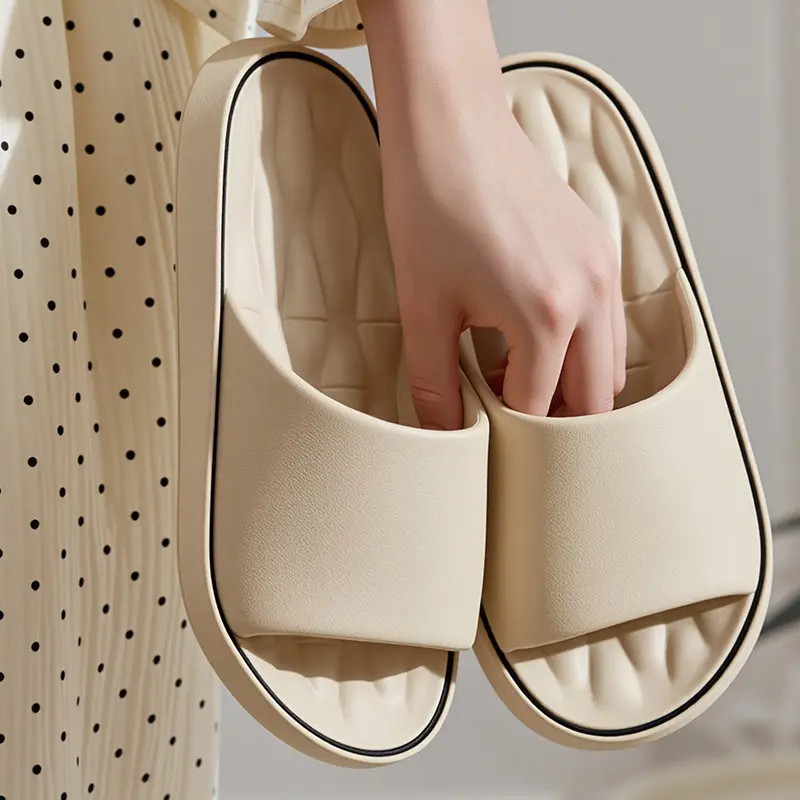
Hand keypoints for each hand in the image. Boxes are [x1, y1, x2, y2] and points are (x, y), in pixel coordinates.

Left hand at [382, 111, 625, 428]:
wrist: (450, 127)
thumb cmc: (432, 205)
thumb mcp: (423, 307)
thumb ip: (435, 384)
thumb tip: (443, 435)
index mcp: (548, 314)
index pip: (539, 410)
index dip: (507, 433)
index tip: (481, 434)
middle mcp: (592, 293)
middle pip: (597, 399)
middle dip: (554, 423)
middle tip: (507, 422)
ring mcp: (603, 267)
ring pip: (612, 364)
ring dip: (571, 387)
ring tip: (513, 379)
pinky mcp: (600, 249)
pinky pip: (609, 324)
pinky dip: (581, 349)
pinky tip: (531, 340)